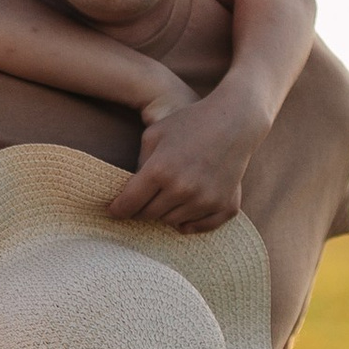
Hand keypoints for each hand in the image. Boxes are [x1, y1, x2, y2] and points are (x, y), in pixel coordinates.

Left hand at [107, 81, 269, 235]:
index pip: (128, 204)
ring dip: (166, 212)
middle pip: (148, 215)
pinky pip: (199, 226)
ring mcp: (205, 200)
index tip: (113, 211)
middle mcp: (182, 189)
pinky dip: (190, 222)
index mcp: (160, 170)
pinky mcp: (225, 206)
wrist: (235, 121)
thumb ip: (139, 164)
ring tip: (168, 196)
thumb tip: (131, 192)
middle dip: (140, 210)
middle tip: (140, 203)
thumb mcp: (154, 134)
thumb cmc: (191, 123)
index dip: (117, 210)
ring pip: (172, 222)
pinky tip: (185, 211)